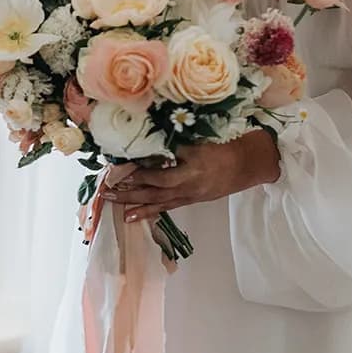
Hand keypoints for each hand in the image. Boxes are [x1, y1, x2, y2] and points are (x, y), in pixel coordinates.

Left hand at [105, 130, 279, 223]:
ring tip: (112, 202)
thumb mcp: (199, 141)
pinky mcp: (188, 200)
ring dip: (132, 202)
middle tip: (106, 190)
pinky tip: (130, 216)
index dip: (140, 173)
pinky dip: (146, 212)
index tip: (120, 168)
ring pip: (156, 202)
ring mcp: (187, 195)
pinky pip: (164, 208)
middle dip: (128, 190)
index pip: (161, 174)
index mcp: (192, 169)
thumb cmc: (223, 148)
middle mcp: (188, 186)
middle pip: (153, 190)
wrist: (245, 166)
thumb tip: (147, 136)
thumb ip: (174, 142)